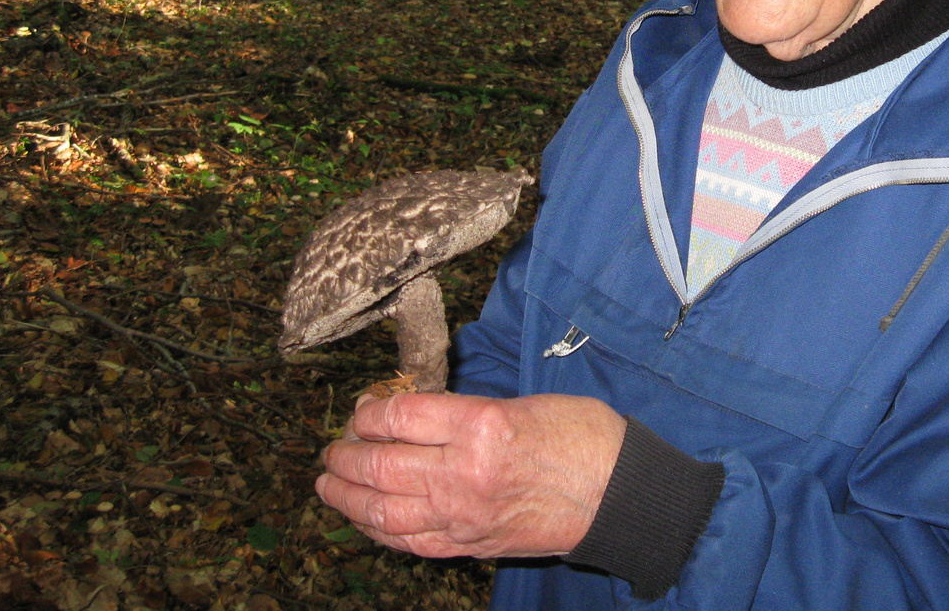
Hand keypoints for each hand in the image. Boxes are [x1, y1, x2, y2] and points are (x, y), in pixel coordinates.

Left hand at [316, 391, 626, 558]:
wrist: (618, 494)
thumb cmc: (580, 436)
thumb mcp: (521, 403)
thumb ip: (465, 412)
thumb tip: (413, 414)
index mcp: (480, 425)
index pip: (400, 416)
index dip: (370, 412)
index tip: (362, 410)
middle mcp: (464, 473)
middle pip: (381, 465)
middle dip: (346, 456)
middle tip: (332, 449)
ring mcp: (464, 515)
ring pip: (383, 511)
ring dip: (347, 498)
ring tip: (330, 484)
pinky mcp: (470, 545)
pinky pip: (408, 541)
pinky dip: (378, 531)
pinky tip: (365, 519)